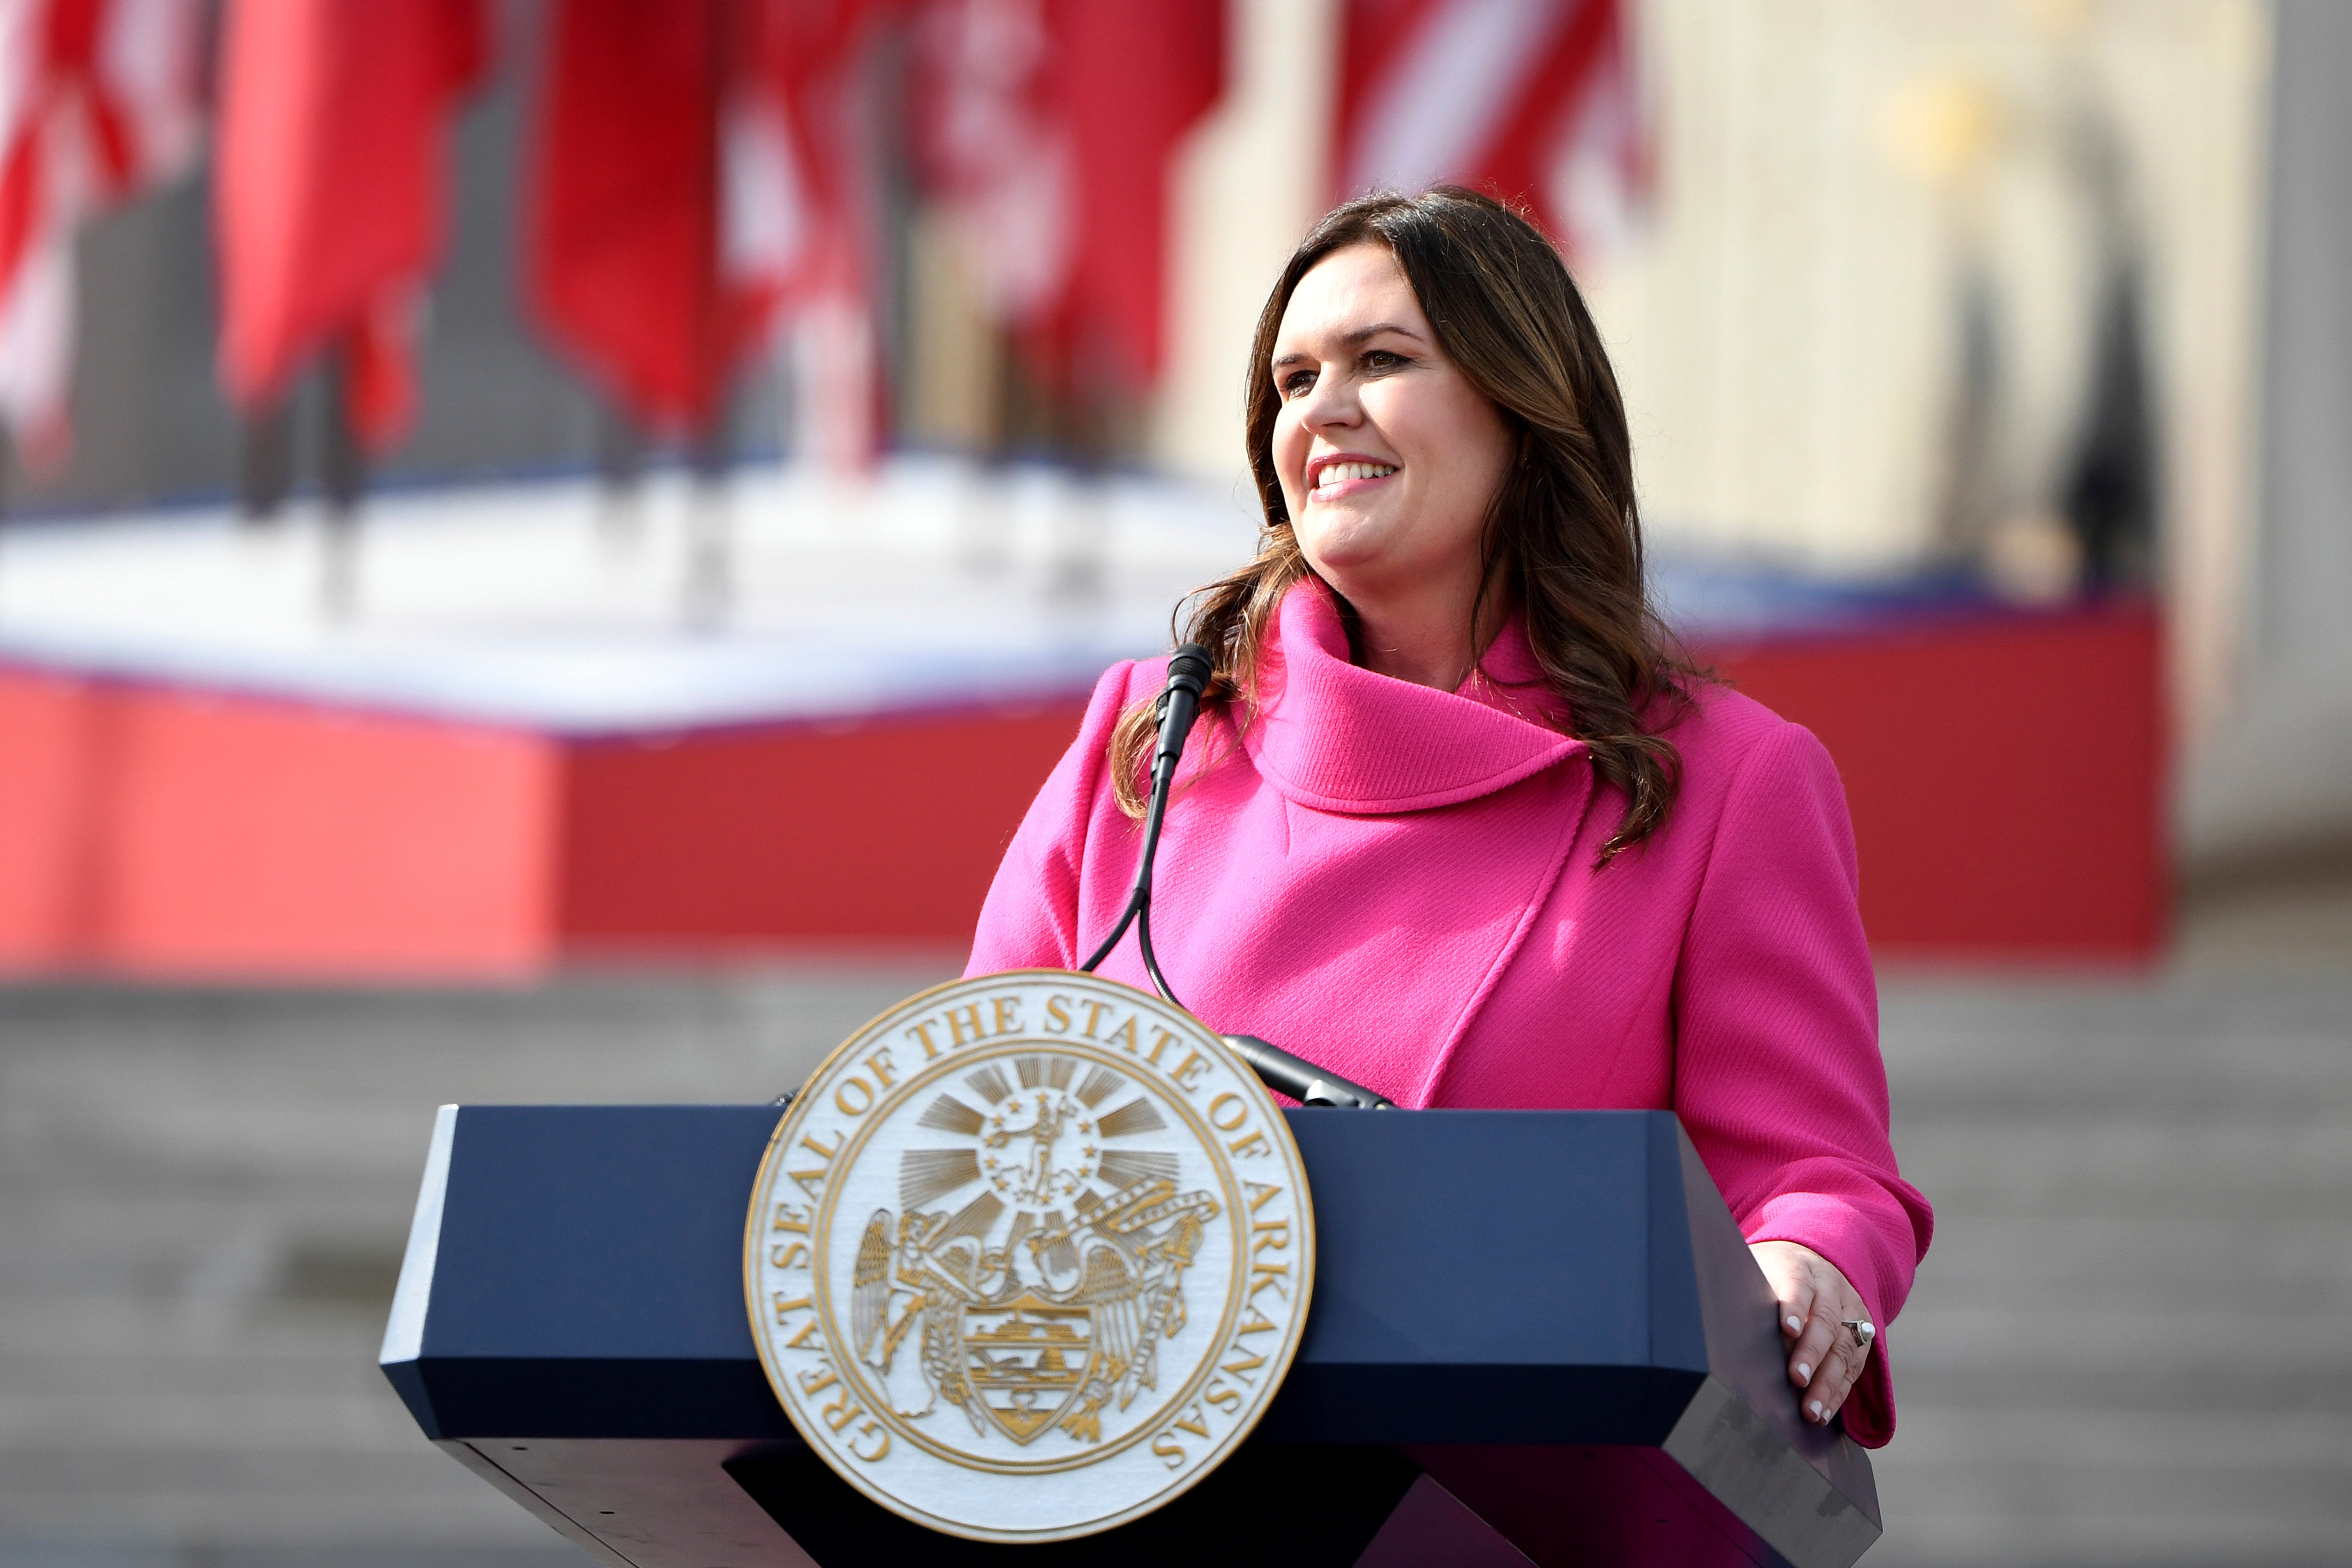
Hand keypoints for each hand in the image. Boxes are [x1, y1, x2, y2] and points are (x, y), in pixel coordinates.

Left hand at [1749, 1240, 1872, 1427]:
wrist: (1811, 1259)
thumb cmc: (1771, 1274)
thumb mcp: (1755, 1269)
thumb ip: (1745, 1291)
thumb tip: (1724, 1328)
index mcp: (1799, 1266)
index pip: (1797, 1284)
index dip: (1793, 1306)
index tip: (1787, 1329)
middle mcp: (1830, 1286)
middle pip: (1825, 1319)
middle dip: (1812, 1352)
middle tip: (1798, 1379)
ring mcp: (1850, 1309)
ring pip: (1845, 1347)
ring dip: (1828, 1383)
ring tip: (1812, 1410)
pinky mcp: (1863, 1332)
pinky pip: (1854, 1365)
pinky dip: (1839, 1391)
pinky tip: (1825, 1411)